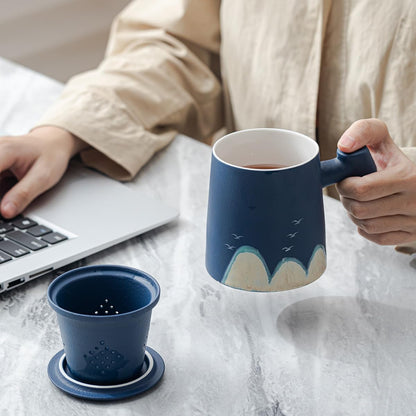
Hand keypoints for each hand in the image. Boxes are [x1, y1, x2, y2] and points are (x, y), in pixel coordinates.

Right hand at [0, 126, 87, 217]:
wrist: (52, 144)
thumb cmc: (50, 157)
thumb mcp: (43, 178)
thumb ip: (23, 194)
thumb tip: (5, 212)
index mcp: (5, 150)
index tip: (0, 208)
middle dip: (0, 194)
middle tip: (6, 205)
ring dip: (1, 193)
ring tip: (13, 193)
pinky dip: (1, 191)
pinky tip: (7, 196)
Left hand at [336, 118, 415, 244]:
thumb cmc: (394, 161)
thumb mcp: (383, 140)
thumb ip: (363, 131)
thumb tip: (344, 146)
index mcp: (409, 176)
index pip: (361, 189)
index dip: (344, 186)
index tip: (344, 180)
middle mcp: (415, 201)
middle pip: (360, 210)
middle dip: (347, 200)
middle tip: (349, 192)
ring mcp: (415, 221)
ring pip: (367, 226)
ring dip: (354, 215)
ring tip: (358, 202)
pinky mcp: (412, 235)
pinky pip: (378, 238)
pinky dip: (366, 229)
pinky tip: (369, 215)